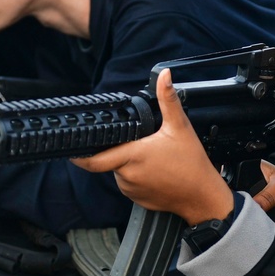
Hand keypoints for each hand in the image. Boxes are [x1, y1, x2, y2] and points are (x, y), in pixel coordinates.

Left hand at [71, 68, 233, 225]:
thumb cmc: (192, 165)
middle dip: (118, 149)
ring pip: (119, 171)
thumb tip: (164, 76)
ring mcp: (131, 189)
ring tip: (152, 158)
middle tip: (139, 143)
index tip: (71, 150)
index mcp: (132, 156)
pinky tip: (154, 171)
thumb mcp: (180, 126)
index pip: (94, 160)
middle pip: (109, 160)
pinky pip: (128, 184)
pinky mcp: (137, 199)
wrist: (203, 198)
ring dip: (127, 163)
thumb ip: (168, 99)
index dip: (79, 156)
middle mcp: (127, 176)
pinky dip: (136, 175)